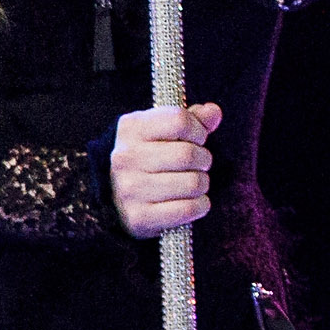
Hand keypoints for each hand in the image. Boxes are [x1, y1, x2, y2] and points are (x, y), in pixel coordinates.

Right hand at [111, 102, 220, 236]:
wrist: (116, 200)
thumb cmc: (149, 158)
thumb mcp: (163, 131)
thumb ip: (191, 119)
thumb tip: (213, 111)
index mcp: (131, 128)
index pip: (180, 120)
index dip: (197, 130)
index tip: (196, 139)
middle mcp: (125, 157)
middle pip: (189, 154)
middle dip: (203, 160)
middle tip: (197, 165)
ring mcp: (130, 189)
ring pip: (193, 183)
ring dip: (202, 184)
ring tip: (191, 183)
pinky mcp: (139, 217)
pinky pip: (189, 209)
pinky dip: (200, 206)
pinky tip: (191, 201)